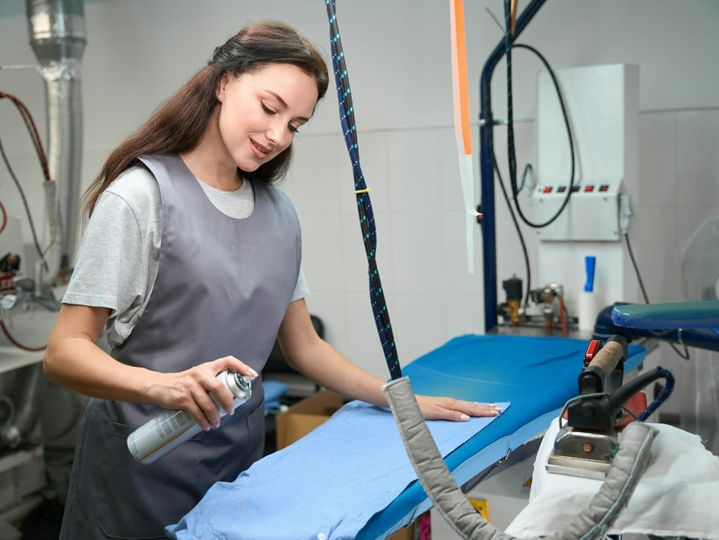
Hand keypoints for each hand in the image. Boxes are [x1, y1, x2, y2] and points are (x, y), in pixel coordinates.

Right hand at [143, 356, 257, 429]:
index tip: (252, 376)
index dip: (242, 367)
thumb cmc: (183, 382)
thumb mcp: (198, 376)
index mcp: (207, 367)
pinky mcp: (183, 398)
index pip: (228, 361)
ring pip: (209, 404)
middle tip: (230, 411)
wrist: (158, 385)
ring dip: (215, 417)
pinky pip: (197, 413)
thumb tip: (231, 396)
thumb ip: (212, 381)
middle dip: (228, 402)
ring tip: (216, 423)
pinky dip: (203, 422)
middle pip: (220, 388)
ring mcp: (190, 386)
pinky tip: (206, 426)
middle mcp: (199, 374)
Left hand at [415, 395, 501, 421]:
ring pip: (470, 404)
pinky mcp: (447, 404)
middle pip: (473, 406)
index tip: (496, 412)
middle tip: (499, 410)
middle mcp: (453, 402)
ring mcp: (450, 402)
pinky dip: (473, 406)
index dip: (484, 411)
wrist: (410, 402)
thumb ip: (452, 415)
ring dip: (482, 406)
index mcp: (452, 404)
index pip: (472, 409)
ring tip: (492, 407)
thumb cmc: (421, 408)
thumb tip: (467, 418)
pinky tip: (475, 406)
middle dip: (486, 408)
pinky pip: (465, 405)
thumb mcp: (436, 413)